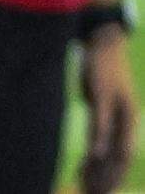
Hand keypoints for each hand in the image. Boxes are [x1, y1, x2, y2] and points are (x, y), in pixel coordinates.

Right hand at [79, 31, 138, 193]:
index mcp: (128, 120)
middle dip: (108, 179)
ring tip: (91, 186)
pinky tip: (94, 155)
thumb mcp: (103, 99)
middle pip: (121, 157)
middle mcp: (127, 117)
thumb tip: (96, 139)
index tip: (100, 191)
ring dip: (102, 168)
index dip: (114, 177)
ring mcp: (115, 107)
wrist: (105, 40)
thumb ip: (102, 121)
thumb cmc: (102, 70)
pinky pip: (102, 124)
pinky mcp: (102, 95)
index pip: (124, 157)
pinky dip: (99, 141)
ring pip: (112, 145)